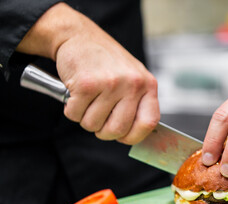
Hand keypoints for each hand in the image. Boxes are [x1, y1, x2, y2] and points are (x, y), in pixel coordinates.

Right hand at [16, 3, 158, 143]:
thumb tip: (131, 135)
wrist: (80, 36)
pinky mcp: (86, 84)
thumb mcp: (132, 78)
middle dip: (102, 131)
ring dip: (85, 117)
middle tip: (98, 118)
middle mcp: (132, 84)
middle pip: (117, 130)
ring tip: (87, 99)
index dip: (133, 136)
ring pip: (93, 124)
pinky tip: (76, 93)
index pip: (149, 123)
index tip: (122, 136)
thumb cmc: (106, 62)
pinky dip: (71, 109)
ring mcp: (110, 84)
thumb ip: (136, 103)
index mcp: (147, 85)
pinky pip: (75, 114)